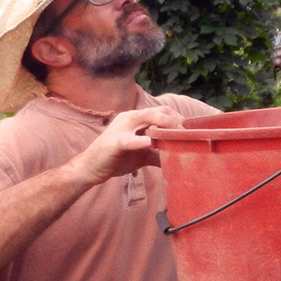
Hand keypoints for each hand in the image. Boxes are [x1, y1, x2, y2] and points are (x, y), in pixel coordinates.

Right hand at [67, 106, 185, 185]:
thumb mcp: (142, 155)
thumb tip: (180, 157)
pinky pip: (131, 139)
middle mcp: (129, 117)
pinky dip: (143, 141)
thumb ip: (159, 153)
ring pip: (148, 118)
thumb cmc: (116, 158)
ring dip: (165, 126)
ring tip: (178, 136)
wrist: (89, 169)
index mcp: (136, 118)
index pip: (163, 111)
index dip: (178, 119)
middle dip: (176, 121)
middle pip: (159, 111)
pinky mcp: (114, 142)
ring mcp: (121, 128)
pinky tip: (152, 144)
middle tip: (187, 134)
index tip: (191, 130)